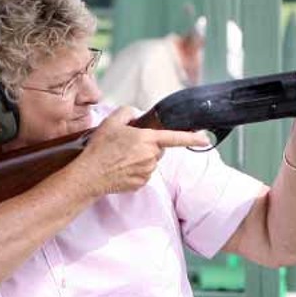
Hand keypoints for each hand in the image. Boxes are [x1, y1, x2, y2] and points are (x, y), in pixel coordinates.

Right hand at [78, 107, 209, 195]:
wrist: (90, 175)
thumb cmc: (100, 148)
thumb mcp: (111, 122)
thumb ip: (127, 112)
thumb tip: (135, 115)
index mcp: (147, 139)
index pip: (174, 137)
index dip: (192, 138)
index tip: (205, 139)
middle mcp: (151, 157)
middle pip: (158, 149)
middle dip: (148, 146)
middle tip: (127, 145)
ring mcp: (147, 172)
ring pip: (151, 162)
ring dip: (141, 159)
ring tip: (121, 158)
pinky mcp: (141, 184)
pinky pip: (144, 174)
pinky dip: (135, 171)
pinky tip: (121, 169)